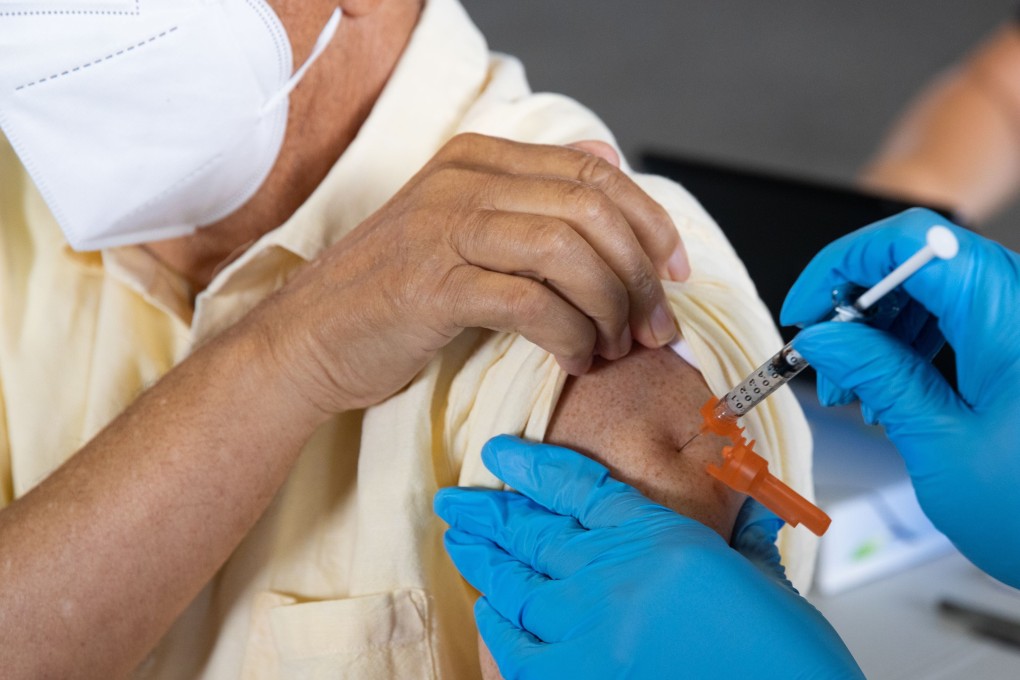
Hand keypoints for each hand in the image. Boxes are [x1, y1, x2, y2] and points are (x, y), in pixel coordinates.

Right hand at [248, 133, 687, 414]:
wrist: (309, 339)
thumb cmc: (397, 295)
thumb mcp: (466, 232)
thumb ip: (533, 201)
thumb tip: (611, 172)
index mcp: (479, 160)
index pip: (595, 172)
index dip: (650, 222)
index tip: (675, 274)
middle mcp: (463, 181)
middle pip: (591, 210)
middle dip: (639, 276)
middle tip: (653, 327)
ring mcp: (443, 229)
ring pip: (567, 251)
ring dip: (609, 308)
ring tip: (612, 347)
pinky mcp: (432, 285)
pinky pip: (531, 302)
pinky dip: (569, 335)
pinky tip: (575, 359)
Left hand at [434, 436, 861, 679]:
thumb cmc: (779, 652)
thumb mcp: (761, 579)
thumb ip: (740, 540)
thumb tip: (749, 512)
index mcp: (654, 537)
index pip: (575, 487)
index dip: (529, 467)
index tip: (499, 453)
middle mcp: (609, 573)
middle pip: (530, 532)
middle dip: (486, 513)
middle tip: (455, 500)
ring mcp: (585, 624)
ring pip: (514, 582)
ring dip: (483, 558)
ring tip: (460, 539)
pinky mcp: (572, 674)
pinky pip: (515, 644)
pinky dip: (496, 624)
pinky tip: (486, 608)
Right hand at [782, 208, 1019, 587]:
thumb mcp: (941, 445)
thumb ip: (879, 377)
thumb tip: (822, 338)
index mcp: (1010, 322)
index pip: (912, 243)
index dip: (843, 264)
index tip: (807, 309)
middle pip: (919, 261)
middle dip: (855, 304)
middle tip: (826, 359)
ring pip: (932, 287)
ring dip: (880, 328)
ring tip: (858, 388)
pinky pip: (956, 316)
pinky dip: (912, 343)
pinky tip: (892, 390)